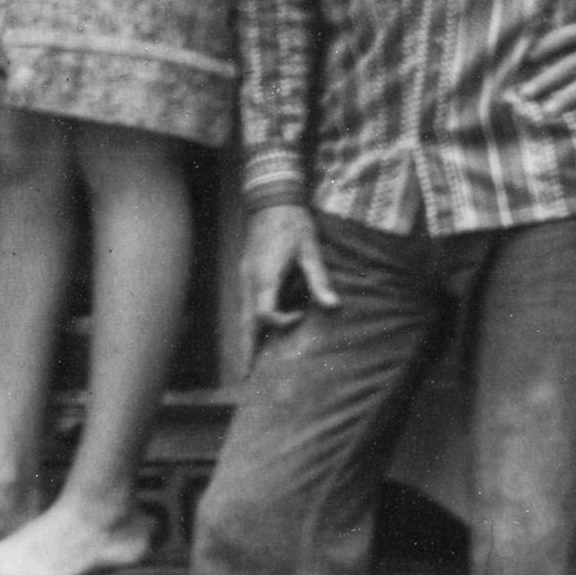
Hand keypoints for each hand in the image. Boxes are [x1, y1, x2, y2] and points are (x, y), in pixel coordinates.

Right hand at [240, 203, 337, 362]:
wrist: (271, 197)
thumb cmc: (292, 222)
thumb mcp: (310, 249)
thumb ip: (319, 280)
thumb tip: (333, 306)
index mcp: (265, 276)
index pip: (265, 314)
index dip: (282, 322)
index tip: (301, 314)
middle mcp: (250, 280)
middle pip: (244, 322)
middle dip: (245, 349)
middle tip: (245, 377)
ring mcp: (245, 275)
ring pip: (242, 313)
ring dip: (245, 337)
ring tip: (247, 362)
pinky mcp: (246, 270)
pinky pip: (244, 303)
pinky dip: (246, 321)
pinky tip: (252, 329)